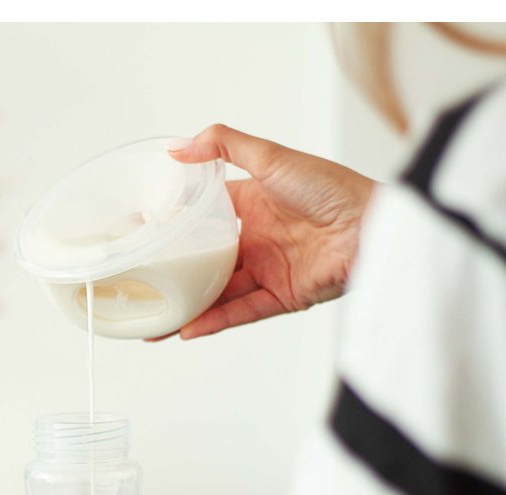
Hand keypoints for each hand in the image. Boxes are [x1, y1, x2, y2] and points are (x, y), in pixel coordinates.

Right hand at [149, 124, 375, 340]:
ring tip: (153, 324)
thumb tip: (179, 147)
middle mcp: (257, 241)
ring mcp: (268, 271)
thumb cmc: (331, 187)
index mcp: (252, 207)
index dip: (174, 227)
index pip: (204, 219)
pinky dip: (214, 322)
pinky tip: (186, 329)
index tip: (142, 234)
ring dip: (187, 309)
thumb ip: (224, 147)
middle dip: (174, 277)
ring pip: (217, 294)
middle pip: (205, 263)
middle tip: (140, 285)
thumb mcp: (271, 157)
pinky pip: (241, 312)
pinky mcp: (283, 297)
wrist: (373, 224)